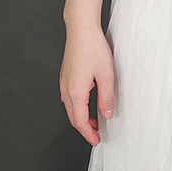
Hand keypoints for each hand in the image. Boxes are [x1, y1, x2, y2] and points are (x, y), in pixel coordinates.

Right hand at [59, 24, 115, 145]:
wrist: (81, 29)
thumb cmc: (93, 48)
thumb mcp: (106, 75)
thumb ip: (106, 97)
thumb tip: (107, 114)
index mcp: (76, 92)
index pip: (80, 122)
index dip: (89, 134)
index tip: (96, 140)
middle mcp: (66, 89)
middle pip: (73, 117)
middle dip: (85, 129)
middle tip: (96, 135)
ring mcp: (64, 82)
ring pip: (71, 108)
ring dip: (81, 118)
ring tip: (95, 121)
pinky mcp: (66, 75)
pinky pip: (70, 98)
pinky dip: (78, 106)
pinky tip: (88, 103)